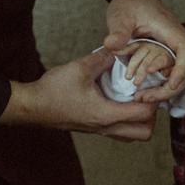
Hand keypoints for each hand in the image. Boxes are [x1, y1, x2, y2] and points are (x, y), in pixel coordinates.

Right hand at [1, 49, 157, 140]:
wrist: (31, 107)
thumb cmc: (53, 90)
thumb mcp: (80, 68)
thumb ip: (103, 58)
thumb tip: (119, 50)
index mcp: (106, 114)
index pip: (144, 115)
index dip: (153, 99)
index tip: (150, 84)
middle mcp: (106, 127)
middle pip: (144, 133)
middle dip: (152, 115)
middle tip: (147, 94)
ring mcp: (99, 130)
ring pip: (132, 134)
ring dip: (140, 119)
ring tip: (135, 97)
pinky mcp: (93, 128)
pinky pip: (119, 130)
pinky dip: (126, 119)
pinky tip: (118, 99)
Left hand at [104, 0, 184, 100]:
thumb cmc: (129, 4)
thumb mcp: (120, 16)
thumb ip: (118, 31)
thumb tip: (111, 45)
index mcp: (171, 29)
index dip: (182, 69)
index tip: (171, 84)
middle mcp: (177, 40)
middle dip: (170, 88)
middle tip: (145, 98)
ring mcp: (174, 48)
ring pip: (180, 75)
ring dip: (164, 89)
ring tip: (141, 97)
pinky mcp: (168, 54)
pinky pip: (171, 73)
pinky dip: (161, 85)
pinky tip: (144, 91)